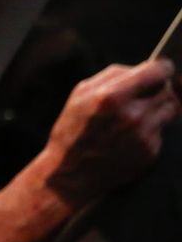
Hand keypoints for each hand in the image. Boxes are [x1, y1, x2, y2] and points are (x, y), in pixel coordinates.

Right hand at [41, 60, 178, 207]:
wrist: (71, 173)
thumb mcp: (81, 94)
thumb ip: (114, 76)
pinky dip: (151, 129)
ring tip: (138, 115)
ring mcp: (143, 135)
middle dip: (157, 89)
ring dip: (158, 108)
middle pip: (167, 90)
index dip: (162, 68)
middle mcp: (132, 115)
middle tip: (143, 96)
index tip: (161, 69)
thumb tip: (147, 67)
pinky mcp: (150, 152)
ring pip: (170, 109)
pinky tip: (131, 136)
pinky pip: (162, 131)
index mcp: (111, 96)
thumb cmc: (73, 129)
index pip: (158, 71)